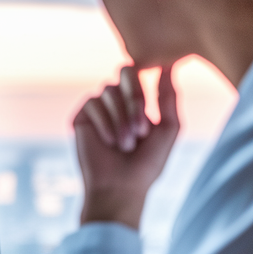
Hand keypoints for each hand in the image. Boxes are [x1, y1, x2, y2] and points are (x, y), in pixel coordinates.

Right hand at [73, 64, 179, 227]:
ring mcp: (99, 107)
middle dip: (136, 99)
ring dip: (122, 117)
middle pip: (125, 72)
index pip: (143, 73)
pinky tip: (109, 143)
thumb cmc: (147, 163)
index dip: (149, 88)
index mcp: (139, 101)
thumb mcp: (169, 129)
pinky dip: (105, 123)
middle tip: (142, 130)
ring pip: (109, 89)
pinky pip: (93, 102)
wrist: (121, 188)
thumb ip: (169, 97)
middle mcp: (118, 100)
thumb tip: (170, 65)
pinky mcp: (82, 116)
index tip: (152, 118)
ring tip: (126, 145)